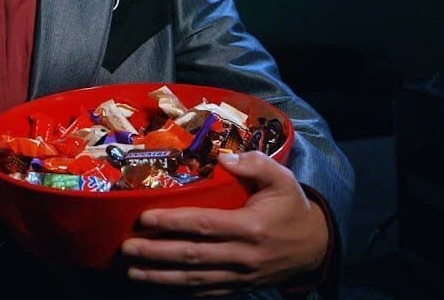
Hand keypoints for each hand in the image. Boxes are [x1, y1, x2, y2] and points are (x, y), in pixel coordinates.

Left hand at [120, 151, 328, 295]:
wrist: (316, 247)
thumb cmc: (293, 208)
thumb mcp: (283, 179)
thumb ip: (256, 164)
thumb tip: (224, 157)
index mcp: (251, 227)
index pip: (205, 225)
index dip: (173, 222)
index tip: (145, 218)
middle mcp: (243, 255)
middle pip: (193, 256)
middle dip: (156, 253)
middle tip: (127, 247)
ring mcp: (241, 276)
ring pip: (195, 279)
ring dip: (161, 277)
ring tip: (132, 271)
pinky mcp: (240, 287)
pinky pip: (206, 292)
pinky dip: (181, 291)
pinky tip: (158, 286)